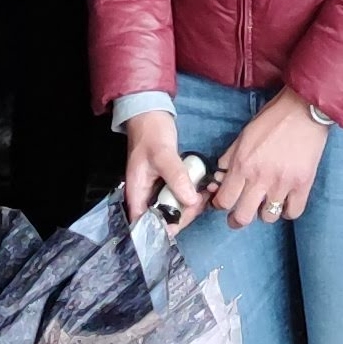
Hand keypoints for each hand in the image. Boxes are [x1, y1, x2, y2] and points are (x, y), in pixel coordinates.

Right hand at [119, 110, 202, 226]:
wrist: (151, 113)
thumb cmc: (151, 133)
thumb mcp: (163, 155)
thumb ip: (176, 178)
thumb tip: (190, 201)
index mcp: (137, 193)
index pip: (145, 223)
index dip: (160, 229)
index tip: (181, 224)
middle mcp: (146, 195)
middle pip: (162, 218)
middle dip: (182, 215)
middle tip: (199, 203)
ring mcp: (157, 188)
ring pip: (173, 207)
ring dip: (189, 205)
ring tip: (204, 194)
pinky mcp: (169, 181)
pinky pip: (180, 194)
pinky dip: (191, 194)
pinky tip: (203, 188)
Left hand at [208, 92, 327, 229]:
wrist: (304, 110)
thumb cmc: (273, 119)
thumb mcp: (243, 136)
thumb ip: (229, 158)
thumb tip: (220, 178)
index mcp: (242, 165)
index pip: (223, 201)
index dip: (220, 205)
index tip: (224, 202)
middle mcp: (260, 178)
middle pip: (242, 217)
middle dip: (237, 219)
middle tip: (239, 213)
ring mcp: (282, 184)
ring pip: (268, 218)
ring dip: (264, 212)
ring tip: (266, 202)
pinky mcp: (303, 185)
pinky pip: (292, 213)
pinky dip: (287, 210)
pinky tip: (285, 200)